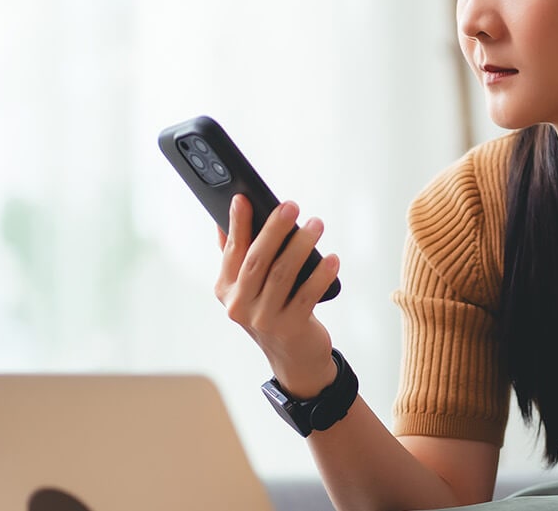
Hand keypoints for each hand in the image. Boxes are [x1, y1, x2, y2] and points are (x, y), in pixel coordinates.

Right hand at [215, 194, 343, 396]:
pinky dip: (320, 274)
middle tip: (291, 206)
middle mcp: (240, 305)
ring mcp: (263, 319)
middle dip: (274, 229)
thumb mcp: (249, 287)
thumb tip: (226, 219)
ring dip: (301, 245)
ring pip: (283, 274)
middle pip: (257, 260)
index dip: (236, 223)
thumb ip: (237, 257)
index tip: (243, 198)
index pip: (232, 250)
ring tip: (316, 224)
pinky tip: (332, 259)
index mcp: (226, 289)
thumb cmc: (273, 311)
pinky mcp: (289, 328)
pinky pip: (307, 294)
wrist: (294, 358)